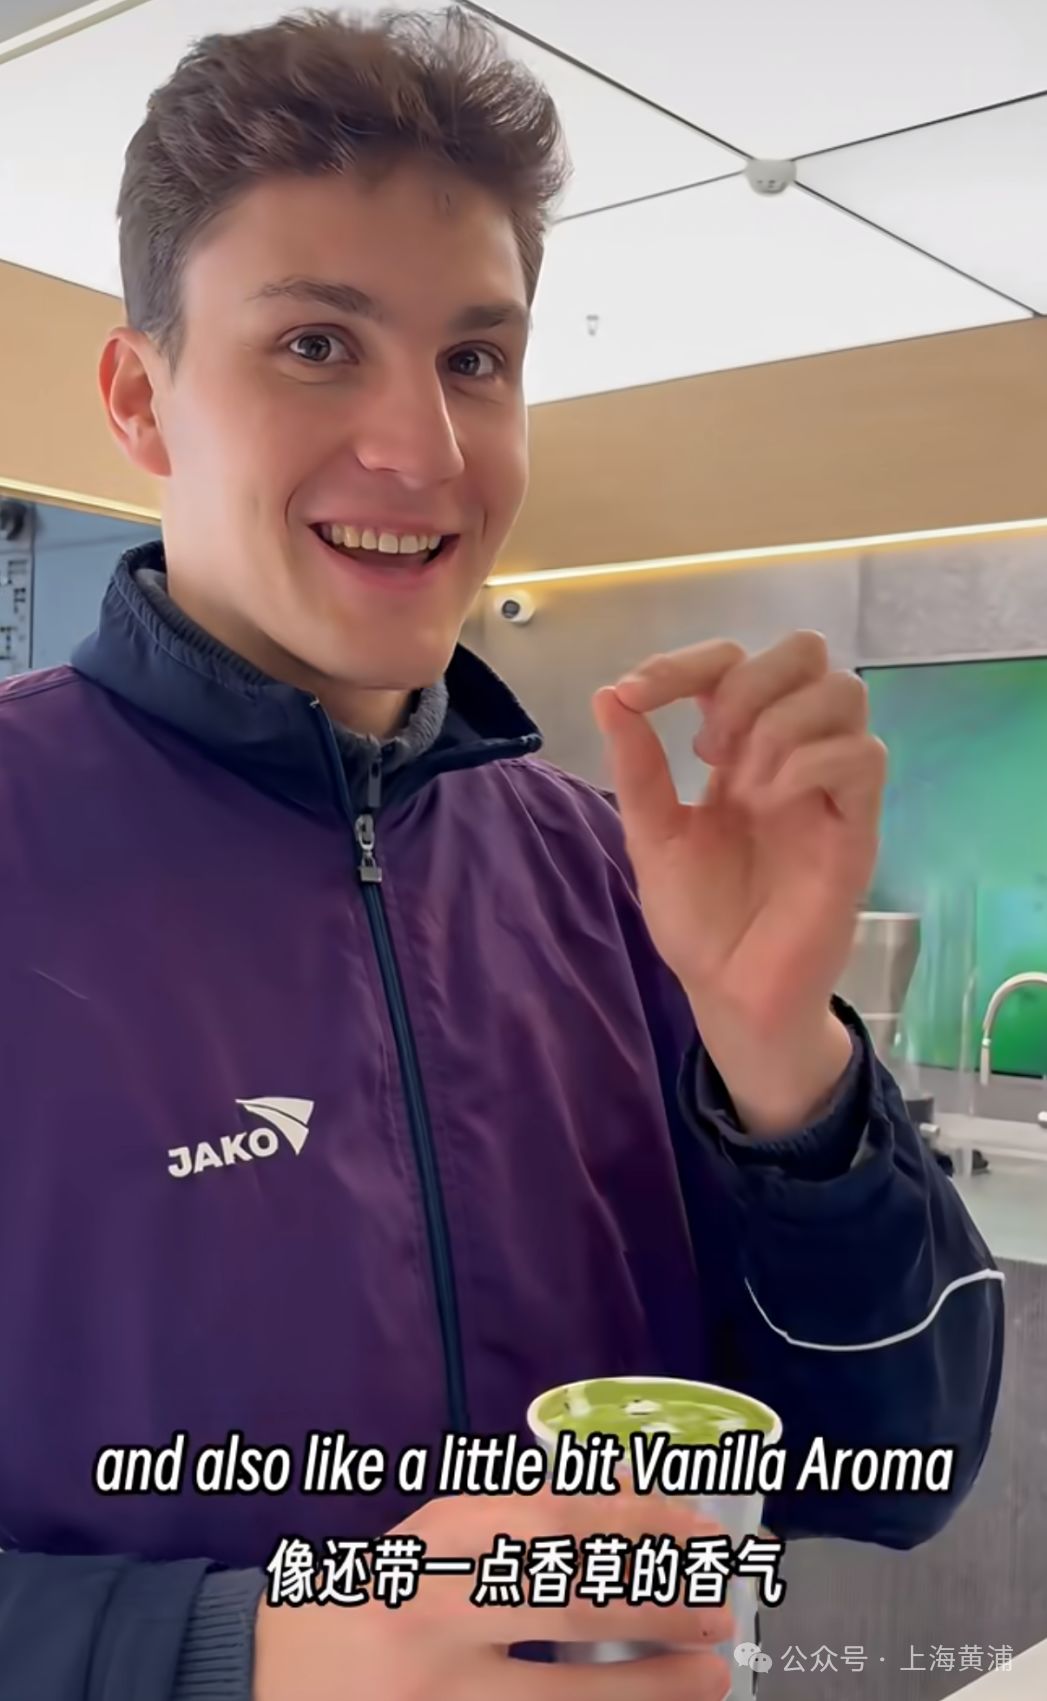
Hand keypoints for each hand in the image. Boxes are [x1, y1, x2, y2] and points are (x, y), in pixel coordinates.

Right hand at [253, 1485, 733, 1700]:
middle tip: (720, 1606)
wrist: (261, 1684)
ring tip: (710, 1675)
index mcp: (425, 1548)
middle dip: (657, 1600)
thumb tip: (625, 1495)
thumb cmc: (360, 1607)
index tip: (696, 1524)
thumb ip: (505, 1524)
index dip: (635, 1517)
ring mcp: (436, 1698)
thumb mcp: (421, 1546)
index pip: (548, 1518)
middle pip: (566, 1600)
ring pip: (563, 1697)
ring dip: (649, 1685)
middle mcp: (428, 1618)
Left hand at [593, 632, 885, 1133]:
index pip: (736, 662)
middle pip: (806, 653)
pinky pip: (862, 756)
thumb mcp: (652, 834)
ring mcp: (829, 787)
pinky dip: (808, 762)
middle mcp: (792, 754)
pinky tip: (768, 801)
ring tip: (739, 785)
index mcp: (741, 748)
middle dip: (747, 683)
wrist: (730, 993)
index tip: (633, 696)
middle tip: (707, 749)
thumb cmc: (699, 918)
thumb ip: (637, 766)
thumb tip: (608, 694)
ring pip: (843, 692)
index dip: (685, 663)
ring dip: (778, 723)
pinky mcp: (857, 827)